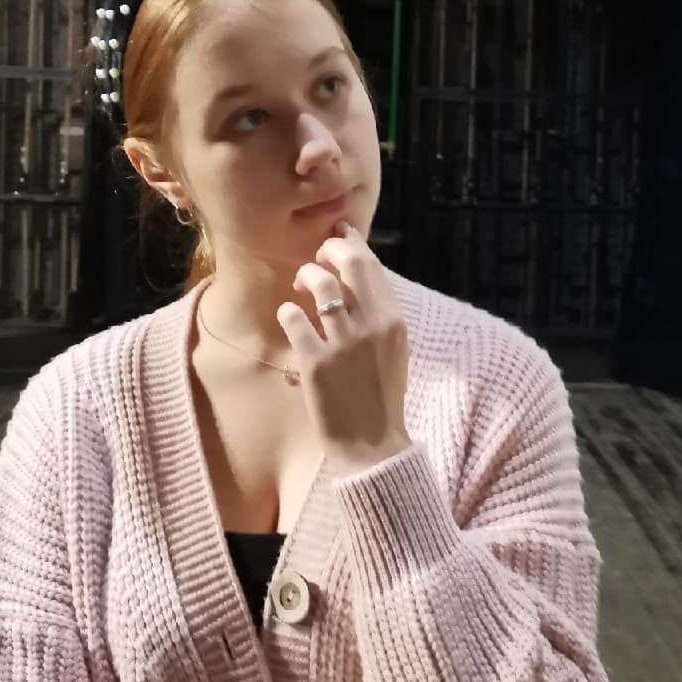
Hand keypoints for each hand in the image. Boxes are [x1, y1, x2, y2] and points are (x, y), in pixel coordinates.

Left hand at [278, 219, 411, 473]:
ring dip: (306, 276)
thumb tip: (357, 273)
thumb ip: (379, 311)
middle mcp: (371, 324)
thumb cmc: (381, 393)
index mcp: (393, 319)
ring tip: (300, 286)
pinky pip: (293, 318)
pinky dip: (288, 312)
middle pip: (348, 263)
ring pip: (319, 284)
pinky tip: (290, 318)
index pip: (371, 264)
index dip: (351, 243)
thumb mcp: (393, 347)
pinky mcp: (315, 361)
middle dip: (328, 250)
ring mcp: (342, 342)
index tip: (338, 237)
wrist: (372, 444)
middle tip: (317, 257)